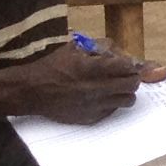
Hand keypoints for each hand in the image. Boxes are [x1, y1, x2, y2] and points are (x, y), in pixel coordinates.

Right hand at [11, 44, 160, 125]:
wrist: (32, 91)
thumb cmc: (52, 66)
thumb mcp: (74, 48)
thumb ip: (98, 47)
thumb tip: (118, 51)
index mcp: (96, 68)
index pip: (128, 67)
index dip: (130, 64)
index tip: (126, 64)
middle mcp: (99, 88)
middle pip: (133, 84)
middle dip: (132, 78)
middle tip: (125, 76)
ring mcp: (96, 105)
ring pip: (128, 100)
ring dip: (125, 92)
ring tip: (116, 88)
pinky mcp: (91, 117)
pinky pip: (113, 111)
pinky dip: (112, 103)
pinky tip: (101, 98)